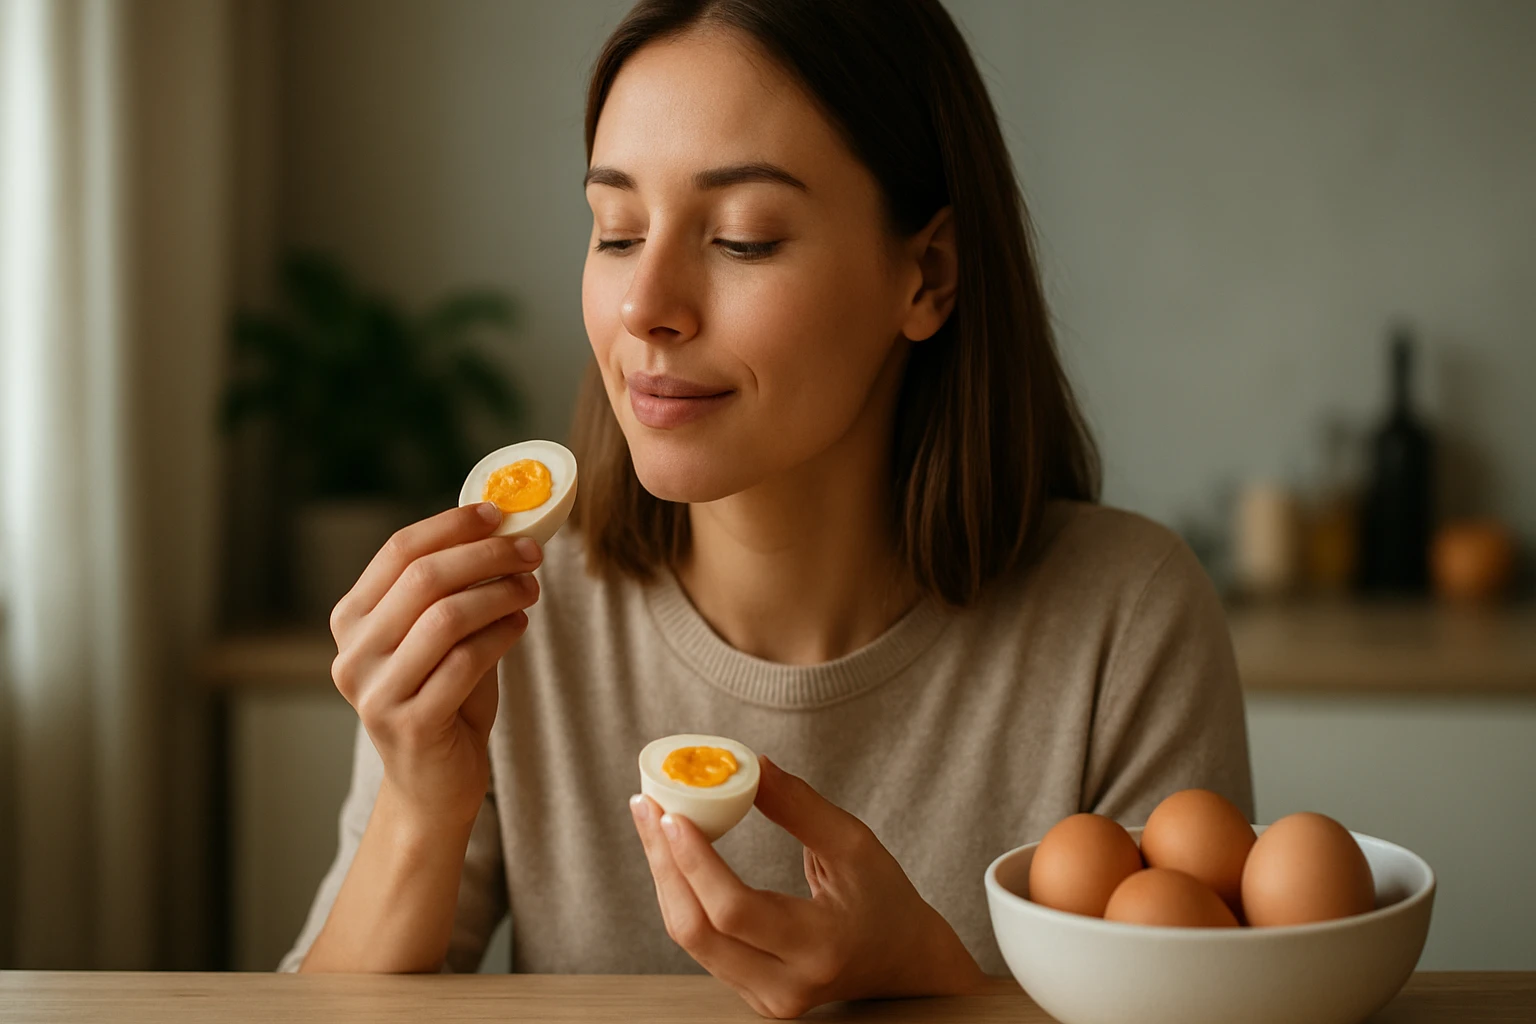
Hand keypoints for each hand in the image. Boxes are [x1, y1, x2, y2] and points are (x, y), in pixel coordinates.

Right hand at [329, 502, 541, 829]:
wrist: (432, 785)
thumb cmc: (443, 698)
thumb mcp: (439, 637)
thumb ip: (454, 589)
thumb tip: (503, 528)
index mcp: (351, 620)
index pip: (398, 551)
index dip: (451, 525)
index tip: (497, 513)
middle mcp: (352, 653)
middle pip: (423, 578)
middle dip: (486, 555)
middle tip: (531, 551)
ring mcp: (376, 692)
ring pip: (446, 617)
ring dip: (500, 593)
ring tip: (531, 588)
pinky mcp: (409, 724)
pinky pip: (465, 661)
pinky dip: (502, 634)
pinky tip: (520, 625)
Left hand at [629, 756, 986, 1018]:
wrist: (903, 962)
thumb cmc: (884, 898)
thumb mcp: (855, 845)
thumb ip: (802, 808)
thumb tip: (753, 767)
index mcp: (818, 948)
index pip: (735, 910)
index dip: (695, 861)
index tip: (671, 813)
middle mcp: (785, 986)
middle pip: (697, 929)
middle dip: (663, 864)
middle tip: (646, 805)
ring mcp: (765, 999)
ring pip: (691, 938)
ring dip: (665, 876)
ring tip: (652, 821)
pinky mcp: (751, 995)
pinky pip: (702, 944)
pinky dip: (683, 896)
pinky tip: (673, 855)